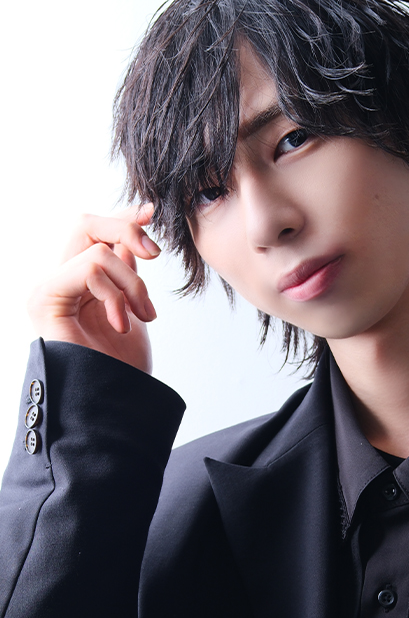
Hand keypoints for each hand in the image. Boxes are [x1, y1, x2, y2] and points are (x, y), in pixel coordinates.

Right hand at [27, 205, 160, 373]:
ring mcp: (47, 289)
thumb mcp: (133, 309)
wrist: (113, 406)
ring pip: (97, 250)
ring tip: (142, 317)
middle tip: (154, 255)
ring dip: (132, 283)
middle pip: (85, 223)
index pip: (94, 233)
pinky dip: (115, 293)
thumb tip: (135, 236)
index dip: (123, 217)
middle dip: (125, 230)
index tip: (152, 211)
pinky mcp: (45, 298)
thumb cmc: (122, 369)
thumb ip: (127, 274)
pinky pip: (90, 268)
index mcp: (78, 283)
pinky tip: (121, 324)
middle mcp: (58, 281)